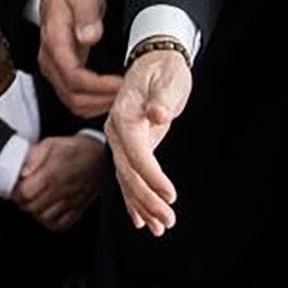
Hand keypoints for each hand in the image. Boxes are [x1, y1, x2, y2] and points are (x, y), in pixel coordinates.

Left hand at [9, 135, 108, 231]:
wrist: (100, 156)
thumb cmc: (75, 149)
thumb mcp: (50, 143)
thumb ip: (34, 157)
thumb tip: (21, 171)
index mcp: (51, 175)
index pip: (25, 193)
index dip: (15, 192)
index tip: (13, 188)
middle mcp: (60, 191)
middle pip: (31, 207)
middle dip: (22, 202)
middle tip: (22, 194)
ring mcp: (69, 202)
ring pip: (43, 217)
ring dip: (35, 211)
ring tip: (33, 201)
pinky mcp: (77, 209)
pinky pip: (60, 224)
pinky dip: (50, 221)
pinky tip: (47, 211)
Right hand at [37, 0, 119, 119]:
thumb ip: (87, 14)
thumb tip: (89, 36)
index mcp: (54, 41)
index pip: (72, 75)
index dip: (98, 85)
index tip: (120, 83)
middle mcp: (50, 60)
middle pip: (72, 95)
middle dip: (102, 99)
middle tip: (127, 93)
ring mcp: (54, 69)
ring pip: (73, 102)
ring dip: (98, 105)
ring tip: (122, 96)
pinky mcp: (61, 74)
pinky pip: (75, 98)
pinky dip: (94, 103)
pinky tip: (111, 96)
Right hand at [108, 45, 196, 235]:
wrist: (154, 60)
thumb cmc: (164, 68)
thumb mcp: (169, 77)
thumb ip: (162, 97)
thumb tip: (157, 114)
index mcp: (125, 113)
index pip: (135, 150)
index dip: (151, 175)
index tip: (169, 193)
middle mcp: (117, 130)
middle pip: (128, 171)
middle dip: (147, 199)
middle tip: (167, 220)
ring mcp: (121, 140)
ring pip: (127, 180)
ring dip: (143, 205)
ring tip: (159, 227)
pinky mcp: (130, 147)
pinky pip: (128, 177)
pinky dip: (136, 200)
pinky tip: (142, 220)